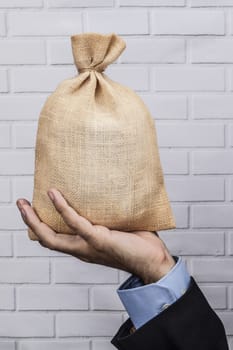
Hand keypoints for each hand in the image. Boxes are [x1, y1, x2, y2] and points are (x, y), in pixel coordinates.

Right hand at [16, 188, 174, 283]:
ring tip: (26, 201)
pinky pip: (75, 223)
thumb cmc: (138, 245)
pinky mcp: (98, 240)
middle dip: (30, 222)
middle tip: (21, 203)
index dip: (41, 227)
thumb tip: (106, 193)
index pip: (56, 239)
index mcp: (85, 246)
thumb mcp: (116, 228)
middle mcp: (82, 249)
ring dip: (35, 219)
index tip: (33, 209)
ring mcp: (88, 246)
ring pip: (52, 236)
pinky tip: (54, 194)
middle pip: (46, 239)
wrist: (155, 262)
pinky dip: (62, 208)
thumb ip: (107, 216)